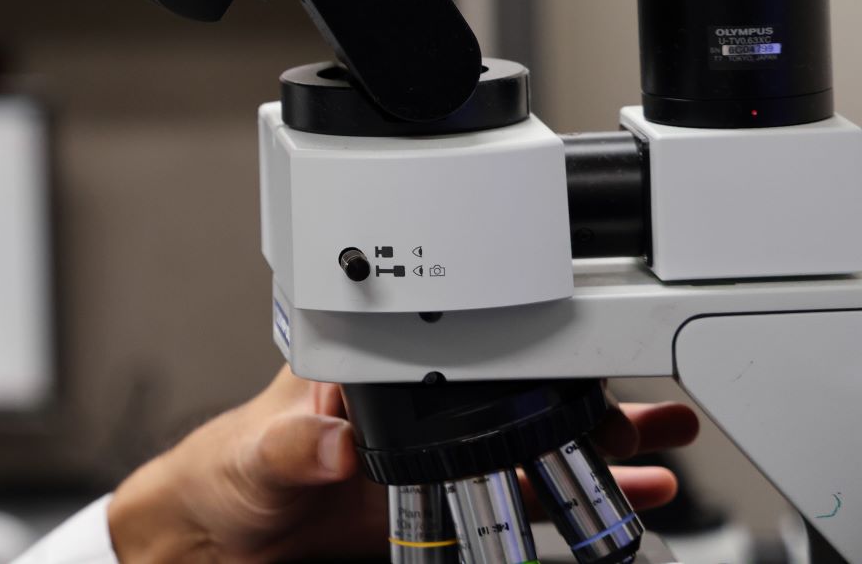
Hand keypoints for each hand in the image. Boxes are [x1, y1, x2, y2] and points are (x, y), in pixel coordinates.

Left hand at [105, 367, 700, 562]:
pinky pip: (523, 497)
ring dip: (599, 439)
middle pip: (511, 388)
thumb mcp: (254, 455)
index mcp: (366, 368)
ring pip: (531, 440)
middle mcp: (410, 405)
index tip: (577, 350)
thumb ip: (293, 446)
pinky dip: (577, 494)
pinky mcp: (444, 505)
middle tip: (642, 407)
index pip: (452, 342)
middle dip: (582, 394)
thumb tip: (332, 441)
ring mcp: (433, 457)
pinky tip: (632, 492)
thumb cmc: (227, 474)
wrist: (220, 540)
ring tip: (663, 439)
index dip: (517, 344)